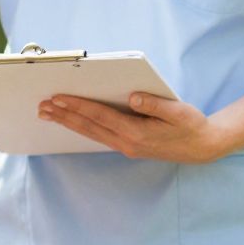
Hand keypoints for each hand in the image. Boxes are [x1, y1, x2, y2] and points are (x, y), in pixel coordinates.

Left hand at [38, 91, 226, 164]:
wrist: (202, 148)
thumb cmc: (192, 126)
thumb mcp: (179, 112)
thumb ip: (156, 104)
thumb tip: (133, 96)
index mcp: (137, 133)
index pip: (100, 117)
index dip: (78, 106)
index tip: (58, 98)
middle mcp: (127, 143)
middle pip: (89, 127)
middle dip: (64, 116)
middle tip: (42, 107)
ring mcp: (125, 147)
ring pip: (90, 134)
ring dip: (68, 123)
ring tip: (48, 114)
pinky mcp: (127, 146)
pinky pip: (98, 136)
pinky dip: (82, 128)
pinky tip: (71, 122)